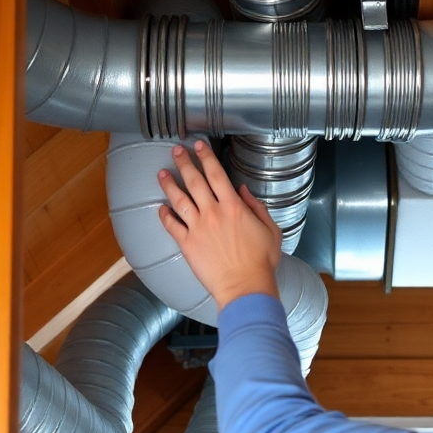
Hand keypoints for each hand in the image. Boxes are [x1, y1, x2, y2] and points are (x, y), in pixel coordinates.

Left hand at [158, 140, 281, 310]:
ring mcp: (198, 229)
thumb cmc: (261, 262)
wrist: (245, 287)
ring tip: (162, 173)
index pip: (216, 175)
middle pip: (194, 182)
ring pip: (179, 200)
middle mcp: (213, 213)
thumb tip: (243, 191)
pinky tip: (160, 208)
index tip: (199, 146)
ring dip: (169, 184)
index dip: (206, 157)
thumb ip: (257, 207)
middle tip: (176, 151)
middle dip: (184, 163)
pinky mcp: (188, 245)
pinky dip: (164, 215)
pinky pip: (172, 226)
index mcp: (234, 208)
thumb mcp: (271, 230)